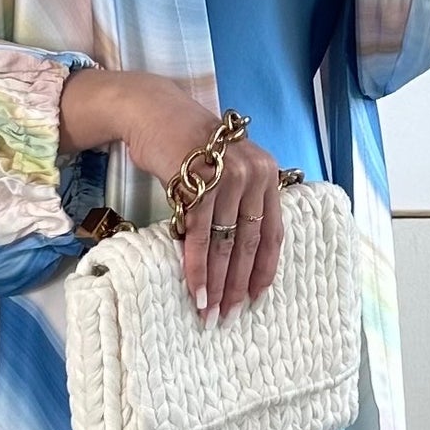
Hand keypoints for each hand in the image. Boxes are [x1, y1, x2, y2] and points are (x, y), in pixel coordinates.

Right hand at [111, 76, 286, 324]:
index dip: (264, 270)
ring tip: (210, 312)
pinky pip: (200, 236)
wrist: (155, 113)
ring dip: (217, 284)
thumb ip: (236, 204)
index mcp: (267, 176)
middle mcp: (255, 176)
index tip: (256, 298)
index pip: (273, 233)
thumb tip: (235, 257)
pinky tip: (195, 290)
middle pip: (250, 243)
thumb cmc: (188, 146)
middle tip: (230, 316)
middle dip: (239, 285)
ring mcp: (229, 179)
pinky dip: (196, 268)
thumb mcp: (225, 171)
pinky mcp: (201, 184)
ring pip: (225, 244)